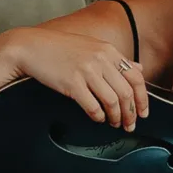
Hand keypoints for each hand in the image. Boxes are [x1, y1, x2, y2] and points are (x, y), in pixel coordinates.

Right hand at [8, 27, 148, 130]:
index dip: (142, 98)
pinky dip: (98, 116)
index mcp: (109, 51)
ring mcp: (87, 71)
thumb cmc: (61, 48)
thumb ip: (117, 59)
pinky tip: (98, 119)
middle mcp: (101, 60)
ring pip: (112, 101)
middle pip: (126, 93)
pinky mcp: (72, 83)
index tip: (143, 113)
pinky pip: (92, 106)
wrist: (30, 47)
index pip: (136, 77)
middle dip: (131, 113)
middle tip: (130, 125)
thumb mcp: (93, 47)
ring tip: (114, 124)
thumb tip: (139, 68)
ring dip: (116, 117)